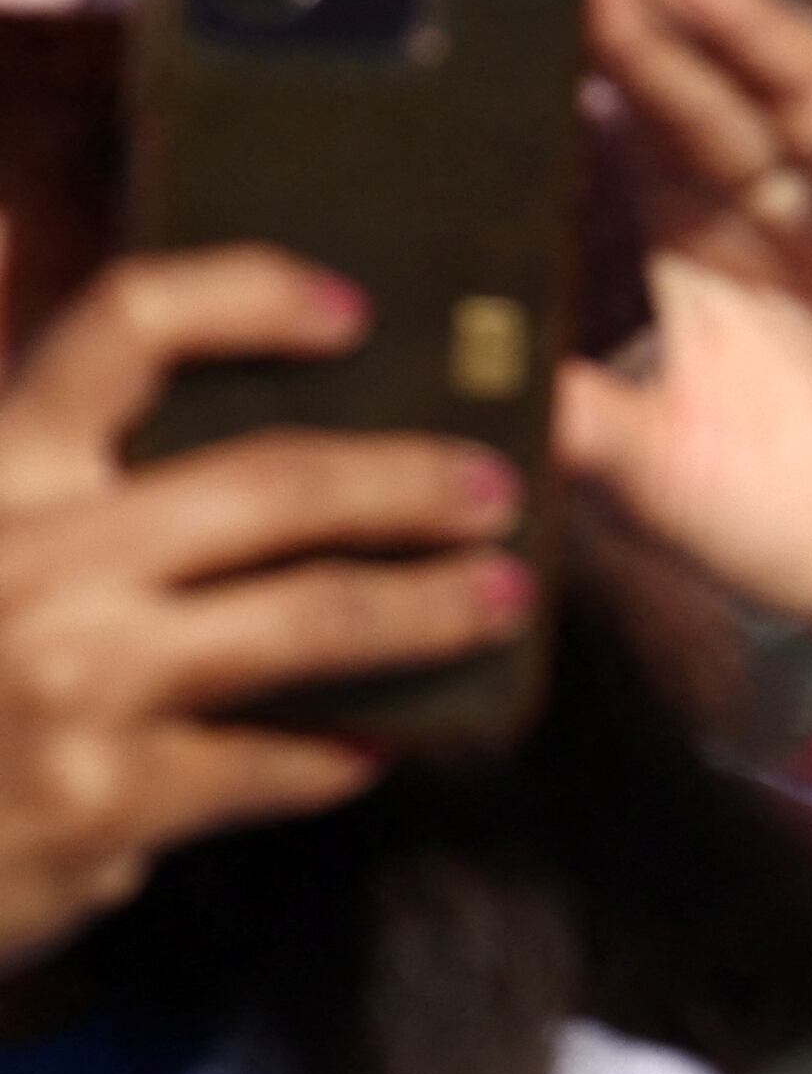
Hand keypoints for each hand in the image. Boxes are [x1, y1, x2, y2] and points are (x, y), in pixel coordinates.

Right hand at [0, 250, 530, 970]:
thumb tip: (64, 270)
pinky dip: (345, 748)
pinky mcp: (102, 803)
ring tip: (501, 600)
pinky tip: (381, 741)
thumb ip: (44, 453)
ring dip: (428, 609)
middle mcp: (28, 558)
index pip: (126, 326)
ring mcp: (68, 682)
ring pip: (312, 619)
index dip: (249, 294)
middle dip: (409, 480)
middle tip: (495, 489)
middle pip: (274, 480)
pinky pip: (279, 758)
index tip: (354, 310)